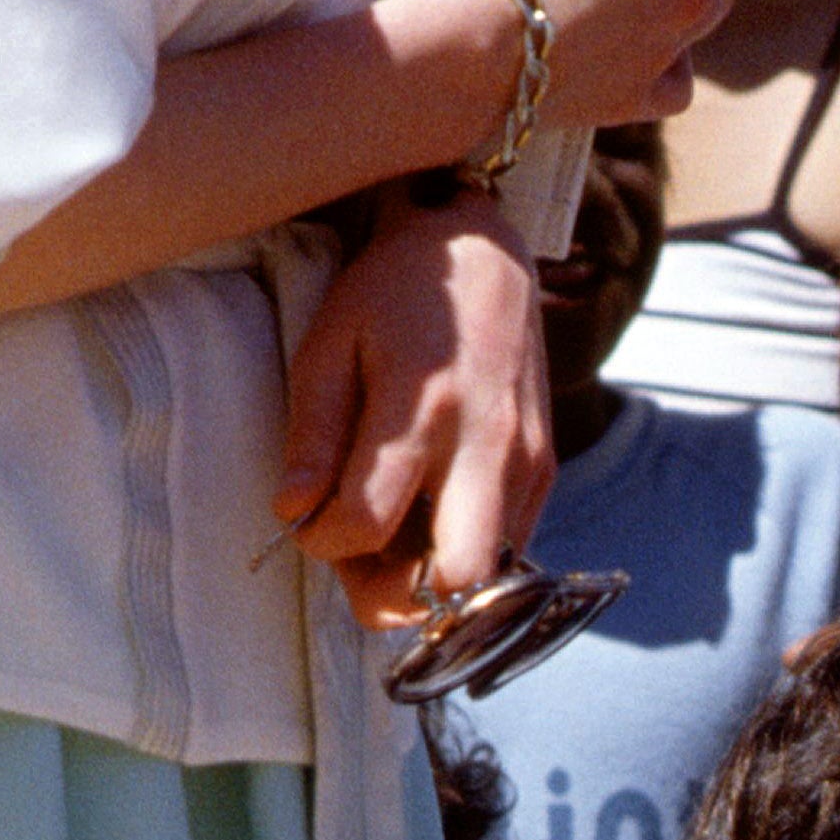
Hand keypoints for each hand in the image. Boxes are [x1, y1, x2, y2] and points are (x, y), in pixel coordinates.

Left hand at [272, 189, 555, 623]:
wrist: (483, 251)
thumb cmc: (393, 293)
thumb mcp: (330, 342)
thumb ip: (313, 431)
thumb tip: (295, 513)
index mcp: (422, 404)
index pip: (365, 522)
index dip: (322, 541)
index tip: (307, 521)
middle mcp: (486, 441)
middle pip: (452, 577)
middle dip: (396, 588)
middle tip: (360, 552)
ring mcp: (527, 459)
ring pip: (484, 574)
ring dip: (428, 572)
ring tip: (391, 525)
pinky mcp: (545, 466)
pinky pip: (507, 546)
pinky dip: (462, 548)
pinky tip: (430, 509)